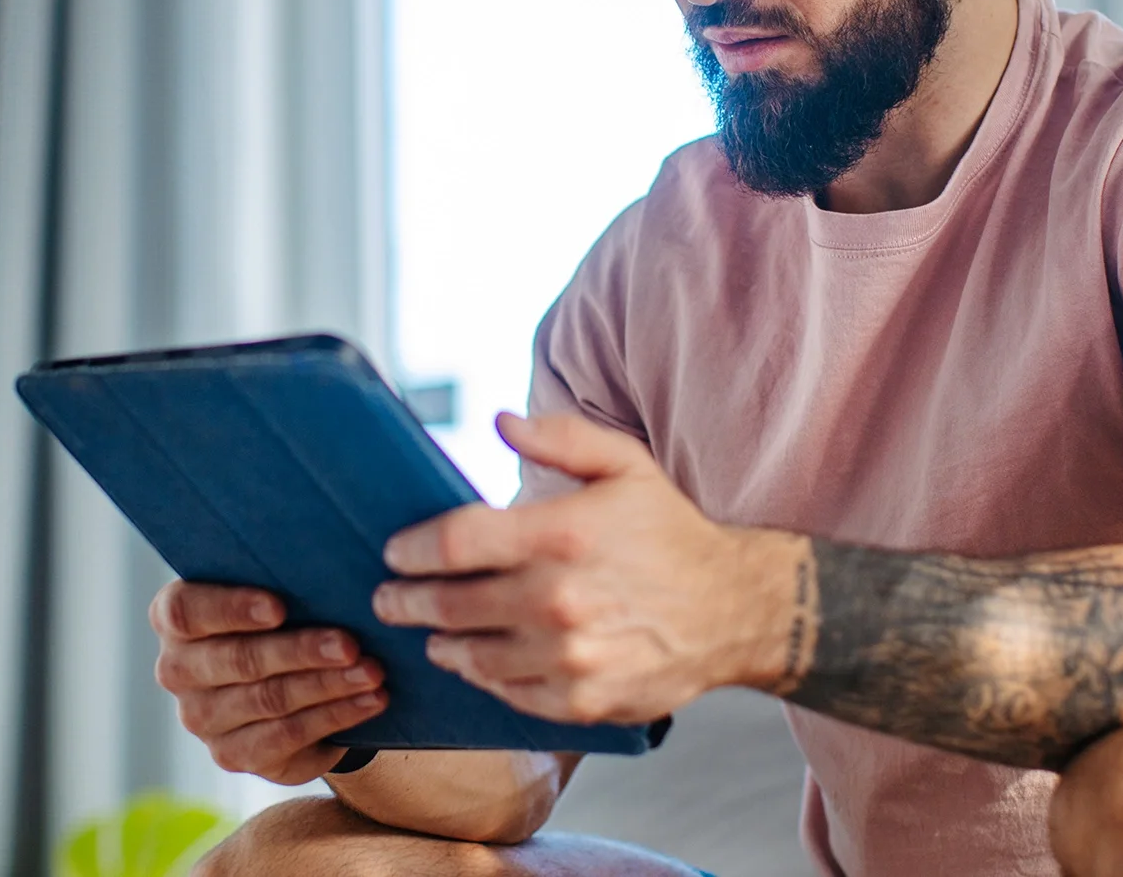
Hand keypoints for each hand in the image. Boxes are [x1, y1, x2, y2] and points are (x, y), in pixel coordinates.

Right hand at [149, 581, 387, 784]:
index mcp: (175, 619)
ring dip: (327, 685)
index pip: (185, 611)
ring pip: (268, 700)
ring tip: (371, 672)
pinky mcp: (232, 754)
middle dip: (299, 651)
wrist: (285, 677)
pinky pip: (286, 736)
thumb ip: (281, 578)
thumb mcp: (273, 591)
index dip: (231, 609)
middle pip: (237, 660)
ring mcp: (201, 718)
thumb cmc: (280, 616)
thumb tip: (330, 568)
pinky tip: (370, 701)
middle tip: (350, 644)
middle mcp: (177, 670)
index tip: (280, 608)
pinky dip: (335, 716)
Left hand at [373, 412, 804, 724]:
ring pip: (470, 656)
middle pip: (448, 605)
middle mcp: (558, 599)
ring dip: (441, 643)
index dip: (411, 550)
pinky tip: (479, 662)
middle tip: (387, 598)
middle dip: (405, 601)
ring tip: (432, 632)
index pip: (454, 544)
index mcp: (562, 533)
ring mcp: (568, 657)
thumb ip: (561, 436)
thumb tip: (500, 422)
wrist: (736, 608)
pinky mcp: (580, 700)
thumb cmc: (670, 531)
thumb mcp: (625, 465)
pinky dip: (485, 677)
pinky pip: (508, 693)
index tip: (394, 553)